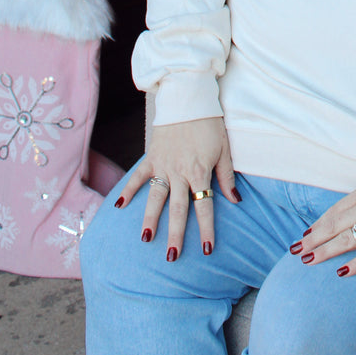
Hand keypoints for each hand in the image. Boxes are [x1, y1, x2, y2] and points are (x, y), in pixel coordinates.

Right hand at [116, 116, 237, 259]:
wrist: (189, 97)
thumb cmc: (209, 123)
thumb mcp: (224, 148)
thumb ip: (227, 176)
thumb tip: (235, 200)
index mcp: (200, 172)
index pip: (204, 207)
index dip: (206, 229)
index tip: (207, 250)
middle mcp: (180, 172)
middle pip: (177, 208)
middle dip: (175, 234)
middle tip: (172, 257)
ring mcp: (163, 165)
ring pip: (156, 197)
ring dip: (150, 218)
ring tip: (146, 238)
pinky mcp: (151, 156)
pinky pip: (138, 176)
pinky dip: (129, 190)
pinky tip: (120, 206)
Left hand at [294, 168, 355, 276]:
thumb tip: (353, 206)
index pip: (334, 211)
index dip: (318, 224)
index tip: (305, 235)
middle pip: (334, 226)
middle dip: (314, 239)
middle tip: (297, 251)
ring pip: (346, 239)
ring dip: (325, 251)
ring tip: (309, 260)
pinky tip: (342, 272)